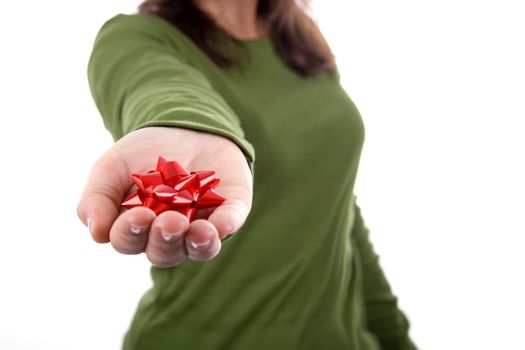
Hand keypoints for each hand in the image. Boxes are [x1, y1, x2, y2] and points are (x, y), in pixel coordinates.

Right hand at [77, 127, 252, 266]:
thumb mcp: (112, 167)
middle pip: (164, 252)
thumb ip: (97, 197)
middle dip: (164, 239)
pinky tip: (222, 223)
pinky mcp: (230, 210)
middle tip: (168, 221)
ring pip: (199, 249)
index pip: (129, 241)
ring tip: (197, 231)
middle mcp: (169, 235)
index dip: (131, 233)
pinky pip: (230, 224)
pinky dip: (226, 225)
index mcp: (137, 228)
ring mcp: (201, 225)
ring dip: (197, 244)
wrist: (183, 125)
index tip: (139, 215)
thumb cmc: (143, 152)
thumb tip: (97, 233)